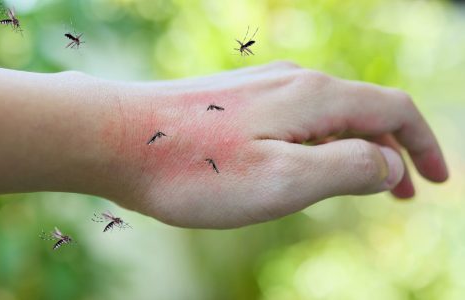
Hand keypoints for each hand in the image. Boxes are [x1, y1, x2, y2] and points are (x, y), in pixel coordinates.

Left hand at [100, 61, 447, 227]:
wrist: (117, 138)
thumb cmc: (196, 169)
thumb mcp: (284, 180)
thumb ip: (347, 168)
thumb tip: (388, 164)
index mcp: (315, 97)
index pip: (394, 110)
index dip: (424, 145)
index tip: (437, 181)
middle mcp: (293, 82)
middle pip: (363, 111)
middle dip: (391, 152)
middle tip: (403, 193)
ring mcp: (262, 89)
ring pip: (328, 116)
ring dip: (354, 149)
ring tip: (361, 184)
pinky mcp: (236, 102)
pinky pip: (295, 119)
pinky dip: (318, 145)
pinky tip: (305, 167)